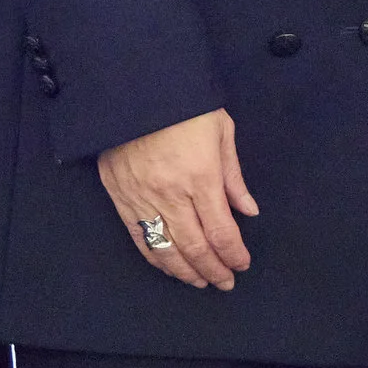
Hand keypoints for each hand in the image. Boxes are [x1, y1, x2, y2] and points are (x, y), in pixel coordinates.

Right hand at [97, 109, 259, 290]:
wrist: (133, 85)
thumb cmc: (184, 103)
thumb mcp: (220, 130)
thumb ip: (233, 176)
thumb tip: (248, 211)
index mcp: (200, 176)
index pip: (220, 231)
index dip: (233, 255)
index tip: (242, 264)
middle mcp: (170, 194)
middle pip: (195, 247)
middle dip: (214, 270)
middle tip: (225, 282)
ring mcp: (141, 198)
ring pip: (165, 250)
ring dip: (186, 272)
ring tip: (200, 281)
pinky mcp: (119, 196)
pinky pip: (138, 238)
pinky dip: (156, 259)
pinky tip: (169, 267)